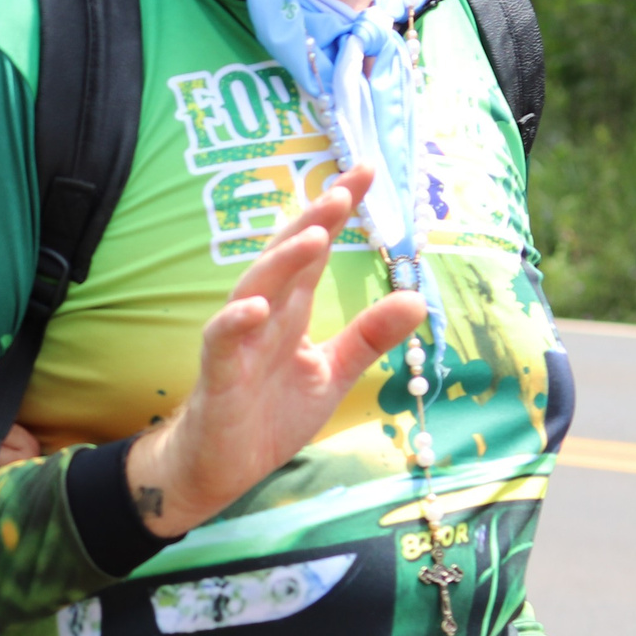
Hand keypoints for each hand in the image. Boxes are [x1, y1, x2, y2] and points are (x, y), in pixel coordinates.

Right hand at [123, 166, 423, 538]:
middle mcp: (264, 316)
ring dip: (281, 262)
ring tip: (313, 237)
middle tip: (342, 190)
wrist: (222, 466)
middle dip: (311, 222)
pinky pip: (223, 343)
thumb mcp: (333, 372)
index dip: (337, 211)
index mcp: (291, 310)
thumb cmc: (270, 414)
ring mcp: (238, 343)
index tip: (367, 169)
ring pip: (256, 290)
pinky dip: (235, 323)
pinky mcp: (218, 376)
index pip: (315, 250)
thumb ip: (370, 336)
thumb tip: (416, 297)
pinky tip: (255, 307)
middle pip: (286, 259)